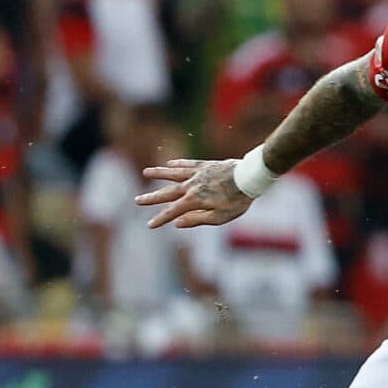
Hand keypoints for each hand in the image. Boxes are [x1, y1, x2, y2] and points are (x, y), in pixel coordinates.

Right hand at [136, 159, 254, 229]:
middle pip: (168, 192)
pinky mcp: (206, 165)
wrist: (250, 178)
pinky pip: (189, 164)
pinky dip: (178, 163)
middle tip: (138, 200)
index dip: (161, 218)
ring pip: (174, 173)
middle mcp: (192, 185)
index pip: (173, 211)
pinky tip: (169, 163)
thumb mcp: (220, 217)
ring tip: (145, 172)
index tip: (150, 225)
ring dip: (159, 173)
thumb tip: (177, 223)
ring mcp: (198, 174)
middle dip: (152, 197)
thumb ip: (197, 219)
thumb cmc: (238, 200)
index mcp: (195, 200)